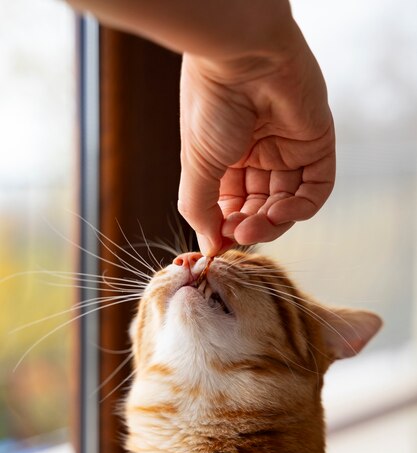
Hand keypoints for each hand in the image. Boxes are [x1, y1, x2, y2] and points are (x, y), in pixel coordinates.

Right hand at [178, 24, 334, 255]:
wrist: (241, 56)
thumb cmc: (212, 105)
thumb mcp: (197, 165)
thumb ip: (200, 208)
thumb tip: (208, 248)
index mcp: (226, 157)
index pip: (232, 205)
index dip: (226, 227)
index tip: (217, 244)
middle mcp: (258, 154)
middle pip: (259, 207)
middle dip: (249, 227)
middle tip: (237, 236)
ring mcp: (288, 149)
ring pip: (286, 204)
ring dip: (271, 223)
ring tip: (252, 228)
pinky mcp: (316, 144)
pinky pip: (315, 190)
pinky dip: (299, 209)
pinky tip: (279, 213)